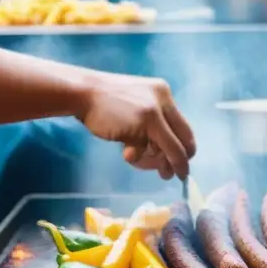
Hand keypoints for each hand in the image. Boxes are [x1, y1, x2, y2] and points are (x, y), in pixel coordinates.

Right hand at [80, 72, 195, 179]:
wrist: (82, 93)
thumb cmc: (105, 102)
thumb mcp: (136, 106)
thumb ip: (153, 123)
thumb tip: (167, 153)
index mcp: (164, 93)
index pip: (184, 128)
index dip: (183, 151)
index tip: (179, 164)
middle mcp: (163, 101)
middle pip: (182, 141)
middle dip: (177, 162)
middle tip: (167, 174)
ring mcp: (155, 111)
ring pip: (168, 148)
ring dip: (156, 162)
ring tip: (139, 162)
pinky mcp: (145, 122)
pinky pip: (147, 149)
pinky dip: (137, 156)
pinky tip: (126, 152)